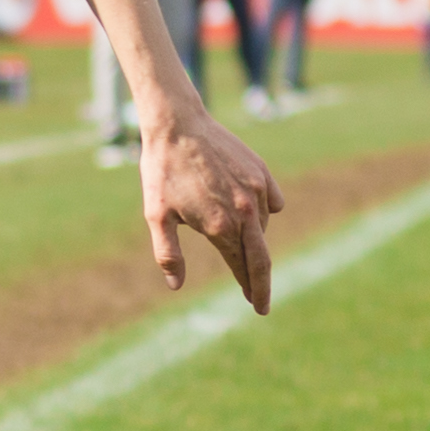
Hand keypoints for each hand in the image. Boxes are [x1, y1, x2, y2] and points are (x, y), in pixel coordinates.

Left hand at [136, 102, 283, 311]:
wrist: (178, 125)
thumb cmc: (162, 171)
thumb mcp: (157, 216)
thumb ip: (168, 253)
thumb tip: (175, 286)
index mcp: (220, 227)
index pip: (242, 267)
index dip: (249, 289)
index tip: (256, 306)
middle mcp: (245, 211)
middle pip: (262, 257)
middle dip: (263, 283)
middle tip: (262, 302)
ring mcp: (257, 190)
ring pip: (263, 227)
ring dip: (254, 241)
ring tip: (236, 242)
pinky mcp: (262, 172)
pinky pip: (272, 202)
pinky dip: (264, 213)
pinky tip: (253, 214)